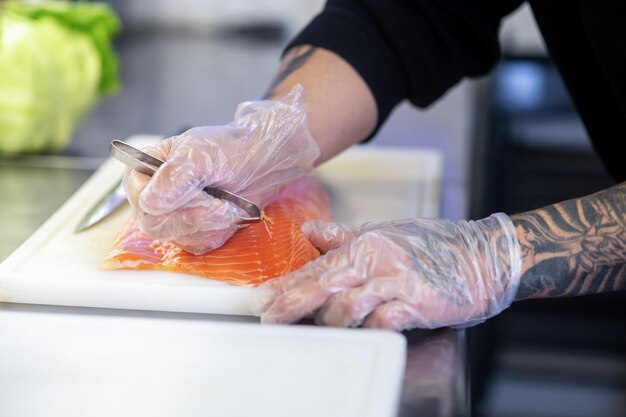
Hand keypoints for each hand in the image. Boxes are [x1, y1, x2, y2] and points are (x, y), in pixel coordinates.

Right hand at [123, 84, 319, 253]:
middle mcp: (152, 197)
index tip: (200, 190)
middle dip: (194, 215)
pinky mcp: (191, 234)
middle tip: (219, 203)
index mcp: (145, 170)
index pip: (140, 198)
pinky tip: (227, 213)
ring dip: (211, 222)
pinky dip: (218, 230)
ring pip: (179, 237)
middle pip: (155, 224)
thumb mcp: (200, 154)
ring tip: (227, 202)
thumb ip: (174, 176)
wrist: (260, 166)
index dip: (169, 200)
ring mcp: (170, 218)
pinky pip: (198, 245)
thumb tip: (151, 203)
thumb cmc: (229, 151)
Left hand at [252, 213, 521, 329]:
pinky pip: (382, 321)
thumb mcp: (386, 233)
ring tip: (321, 330)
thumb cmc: (436, 246)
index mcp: (365, 243)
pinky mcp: (418, 302)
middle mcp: (376, 259)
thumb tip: (310, 232)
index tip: (264, 298)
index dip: (287, 285)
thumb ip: (345, 236)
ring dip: (330, 322)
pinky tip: (360, 335)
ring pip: (348, 305)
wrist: (484, 255)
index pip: (317, 266)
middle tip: (270, 318)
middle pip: (323, 283)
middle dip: (291, 303)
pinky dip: (368, 331)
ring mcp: (397, 281)